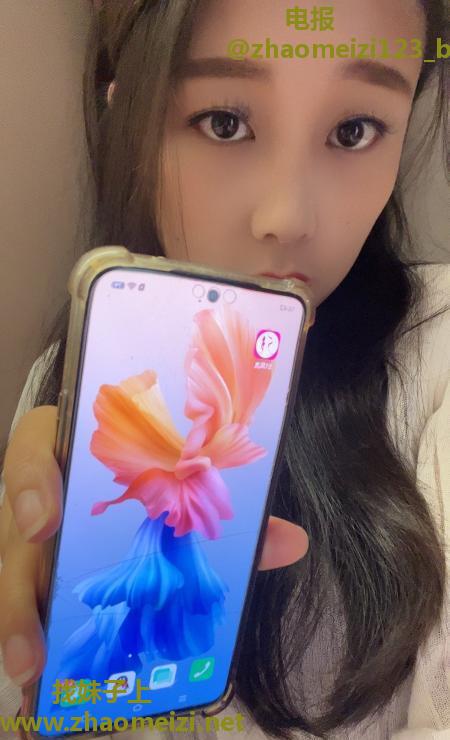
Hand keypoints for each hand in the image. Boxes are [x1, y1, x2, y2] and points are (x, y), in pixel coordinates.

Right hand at [0, 406, 308, 687]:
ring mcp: (29, 531)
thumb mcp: (173, 479)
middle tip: (32, 631)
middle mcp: (43, 489)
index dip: (32, 480)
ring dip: (17, 619)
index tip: (45, 523)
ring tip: (31, 666)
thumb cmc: (144, 470)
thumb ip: (222, 510)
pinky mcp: (30, 565)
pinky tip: (37, 674)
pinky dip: (27, 633)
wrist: (110, 463)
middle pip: (14, 522)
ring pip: (10, 567)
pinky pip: (21, 596)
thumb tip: (290, 541)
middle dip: (16, 580)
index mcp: (74, 449)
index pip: (36, 446)